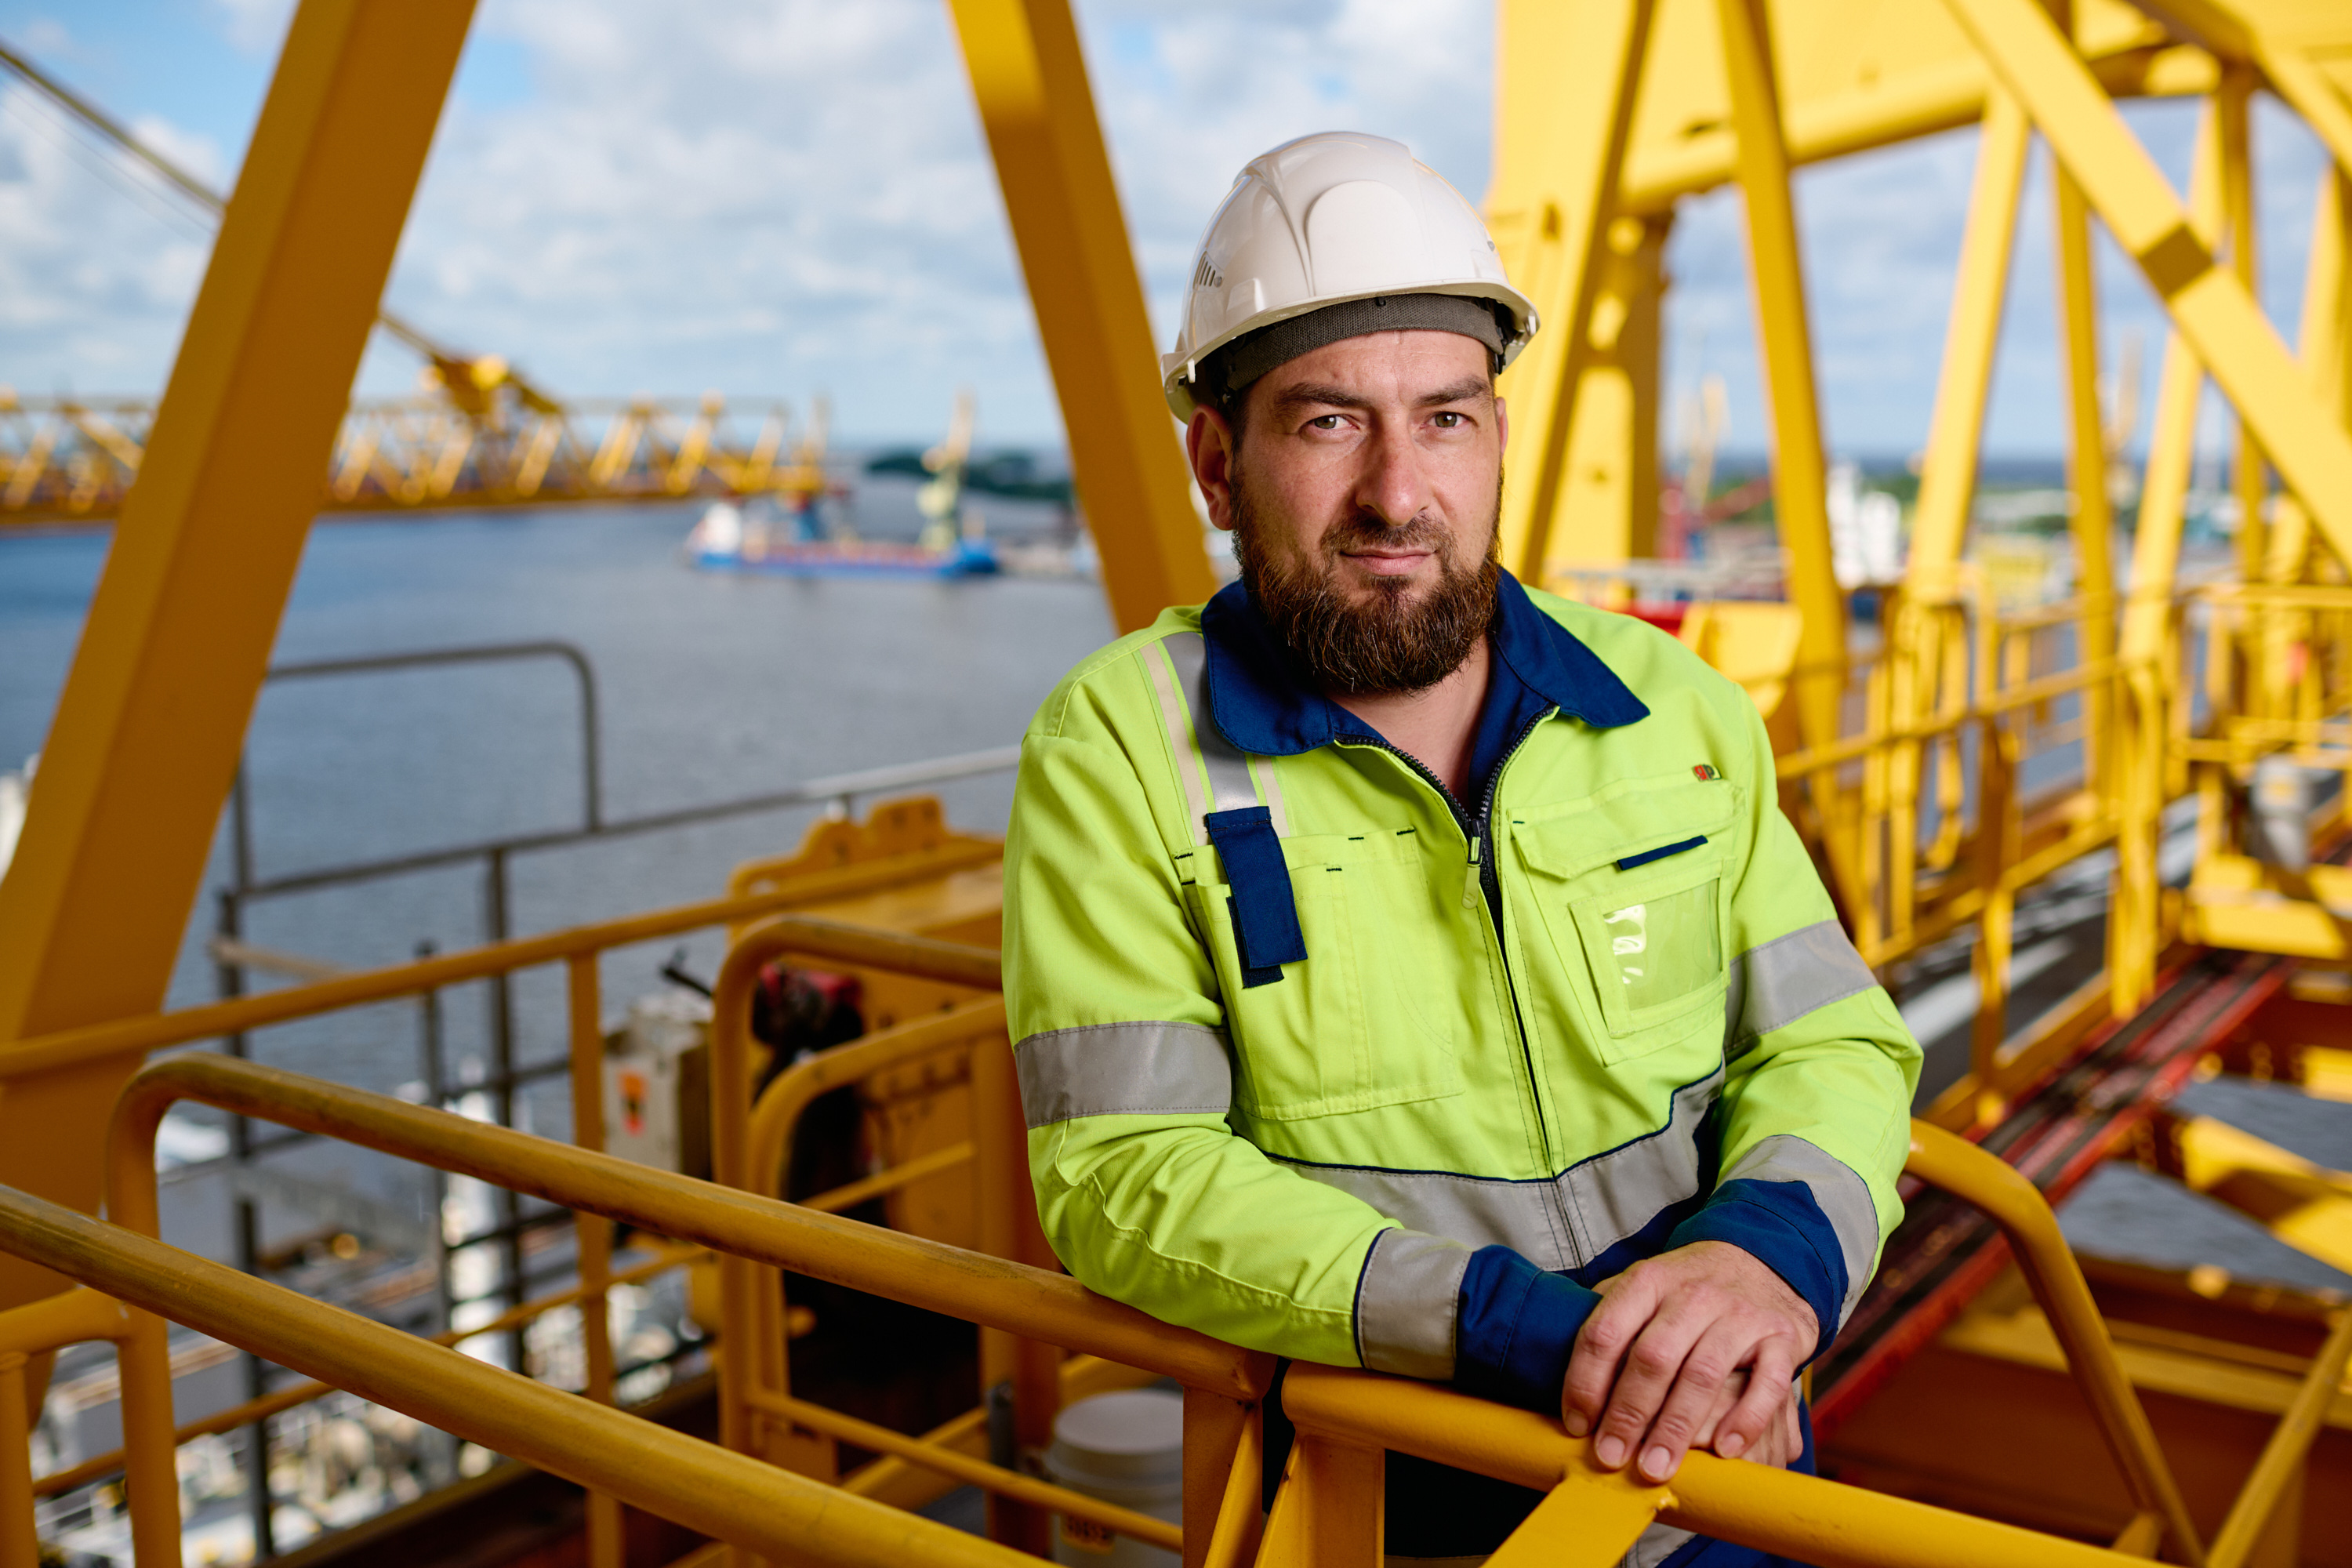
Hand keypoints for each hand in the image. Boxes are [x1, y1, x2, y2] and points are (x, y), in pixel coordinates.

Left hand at [1560, 1240, 1816, 1482]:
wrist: (1763, 1259)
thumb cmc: (1687, 1287)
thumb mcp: (1642, 1285)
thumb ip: (1605, 1316)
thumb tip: (1551, 1358)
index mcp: (1648, 1280)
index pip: (1605, 1331)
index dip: (1585, 1381)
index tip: (1576, 1423)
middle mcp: (1693, 1293)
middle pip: (1652, 1358)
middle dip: (1627, 1414)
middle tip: (1611, 1456)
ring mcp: (1739, 1314)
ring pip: (1702, 1374)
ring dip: (1675, 1427)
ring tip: (1655, 1467)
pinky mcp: (1781, 1337)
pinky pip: (1765, 1382)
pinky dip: (1745, 1419)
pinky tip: (1724, 1451)